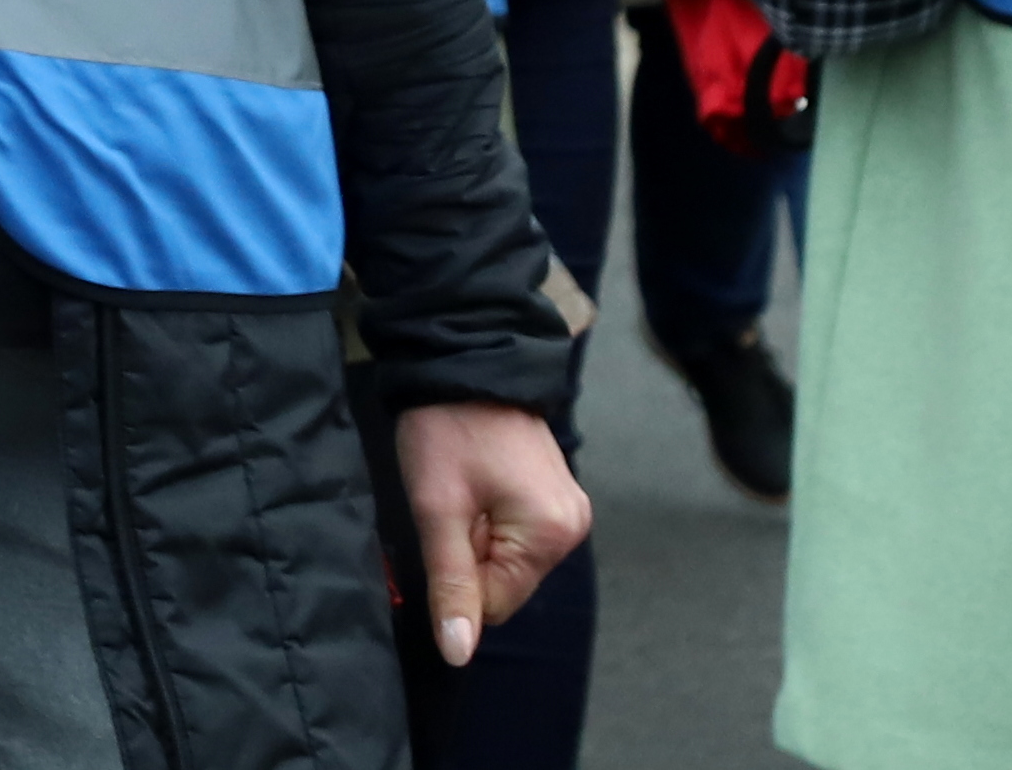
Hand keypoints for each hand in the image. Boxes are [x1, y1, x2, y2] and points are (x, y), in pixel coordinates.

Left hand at [396, 399, 589, 665]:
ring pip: (508, 557)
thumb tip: (459, 653)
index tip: (444, 525)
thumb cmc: (447, 429)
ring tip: (464, 485)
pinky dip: (489, 518)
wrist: (465, 358)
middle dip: (469, 552)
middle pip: (506, 581)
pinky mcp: (555, 494)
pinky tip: (477, 480)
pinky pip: (517, 532)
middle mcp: (573, 526)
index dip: (456, 574)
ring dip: (477, 534)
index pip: (496, 603)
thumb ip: (451, 583)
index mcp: (552, 534)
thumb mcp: (438, 508)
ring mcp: (568, 509)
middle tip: (452, 500)